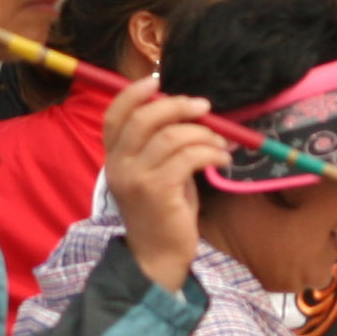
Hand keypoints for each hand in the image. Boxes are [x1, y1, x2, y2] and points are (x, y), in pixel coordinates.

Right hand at [103, 77, 226, 293]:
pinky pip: (187, 158)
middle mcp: (119, 164)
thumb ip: (163, 146)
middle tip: (204, 108)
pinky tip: (222, 161)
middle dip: (177, 106)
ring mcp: (137, 178)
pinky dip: (210, 153)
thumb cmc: (164, 212)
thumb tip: (192, 115)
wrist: (158, 255)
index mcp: (114, 157)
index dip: (133, 93)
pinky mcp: (158, 191)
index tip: (158, 81)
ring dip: (203, 134)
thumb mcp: (157, 174)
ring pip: (171, 137)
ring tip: (220, 145)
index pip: (114, 115)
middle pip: (144, 119)